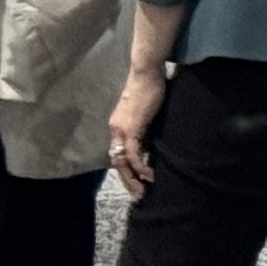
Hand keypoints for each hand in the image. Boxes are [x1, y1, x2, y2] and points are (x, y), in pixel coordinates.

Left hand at [108, 68, 165, 196]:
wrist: (146, 72)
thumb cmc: (148, 85)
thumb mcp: (143, 109)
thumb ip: (143, 123)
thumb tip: (151, 134)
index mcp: (117, 126)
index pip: (117, 153)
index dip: (125, 169)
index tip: (136, 181)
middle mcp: (115, 130)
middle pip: (117, 162)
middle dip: (127, 180)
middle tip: (138, 193)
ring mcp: (122, 130)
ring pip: (123, 162)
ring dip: (133, 178)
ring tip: (144, 189)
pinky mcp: (132, 129)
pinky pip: (134, 154)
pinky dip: (141, 166)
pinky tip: (150, 174)